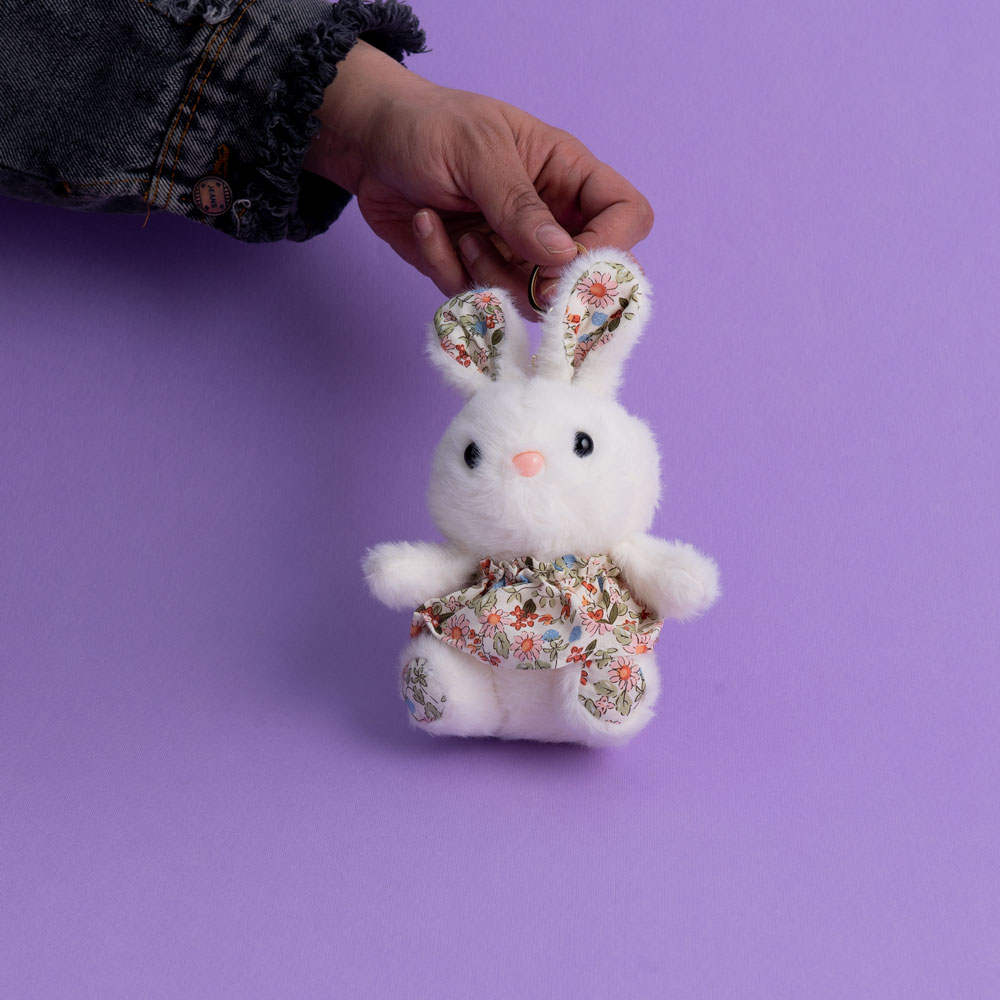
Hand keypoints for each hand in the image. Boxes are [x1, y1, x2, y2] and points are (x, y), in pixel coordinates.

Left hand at [303, 41, 652, 315]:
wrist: (366, 141)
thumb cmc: (428, 126)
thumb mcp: (476, 152)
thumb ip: (519, 206)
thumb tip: (564, 258)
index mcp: (567, 175)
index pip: (627, 217)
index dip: (610, 246)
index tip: (568, 259)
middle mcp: (549, 219)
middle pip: (583, 276)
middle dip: (546, 282)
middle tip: (508, 261)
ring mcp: (512, 251)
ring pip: (528, 299)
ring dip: (488, 275)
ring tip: (458, 232)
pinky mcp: (473, 272)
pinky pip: (475, 298)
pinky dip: (445, 267)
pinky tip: (425, 225)